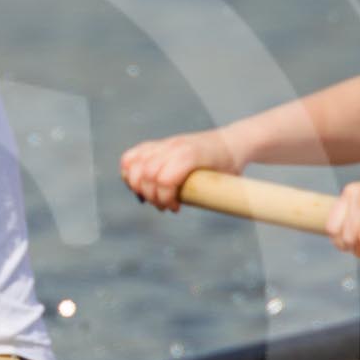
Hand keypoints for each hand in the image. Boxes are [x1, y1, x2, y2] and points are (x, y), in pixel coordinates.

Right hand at [120, 129, 239, 211]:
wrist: (230, 143)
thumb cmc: (230, 165)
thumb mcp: (229, 181)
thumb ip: (218, 196)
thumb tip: (210, 216)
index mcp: (190, 155)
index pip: (164, 178)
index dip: (165, 199)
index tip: (175, 209)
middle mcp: (173, 147)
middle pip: (146, 173)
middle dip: (151, 196)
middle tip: (164, 206)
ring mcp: (164, 144)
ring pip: (133, 163)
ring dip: (136, 185)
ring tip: (150, 197)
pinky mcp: (158, 146)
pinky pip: (132, 156)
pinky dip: (129, 172)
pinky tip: (139, 184)